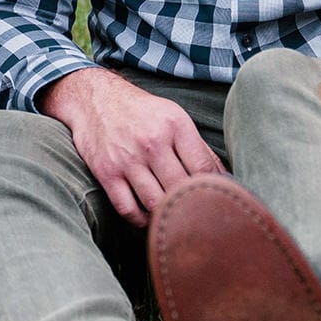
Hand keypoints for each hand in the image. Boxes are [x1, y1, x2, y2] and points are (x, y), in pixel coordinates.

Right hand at [39, 67, 224, 227]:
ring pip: (155, 203)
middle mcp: (152, 142)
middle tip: (198, 216)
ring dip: (167, 215)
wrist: (95, 99)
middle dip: (193, 206)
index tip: (217, 200)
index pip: (204, 168)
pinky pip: (128, 209)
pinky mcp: (107, 173)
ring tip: (173, 217)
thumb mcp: (174, 117)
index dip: (215, 189)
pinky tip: (148, 217)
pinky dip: (141, 220)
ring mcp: (127, 159)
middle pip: (181, 189)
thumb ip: (199, 148)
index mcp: (175, 126)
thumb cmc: (141, 112)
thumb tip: (225, 178)